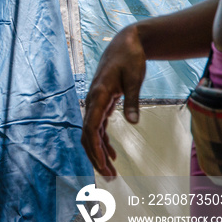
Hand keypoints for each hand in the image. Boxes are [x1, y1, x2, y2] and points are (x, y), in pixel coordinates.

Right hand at [81, 26, 146, 176]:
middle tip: (109, 177)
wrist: (125, 44)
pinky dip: (103, 143)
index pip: (91, 129)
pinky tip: (112, 156)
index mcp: (97, 96)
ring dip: (99, 153)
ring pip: (92, 134)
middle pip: (87, 136)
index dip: (95, 149)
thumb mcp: (134, 78)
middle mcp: (92, 102)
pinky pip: (98, 129)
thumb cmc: (130, 59)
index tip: (104, 166)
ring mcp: (96, 104)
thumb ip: (132, 101)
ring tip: (111, 173)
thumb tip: (133, 122)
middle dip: (95, 157)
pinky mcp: (102, 104)